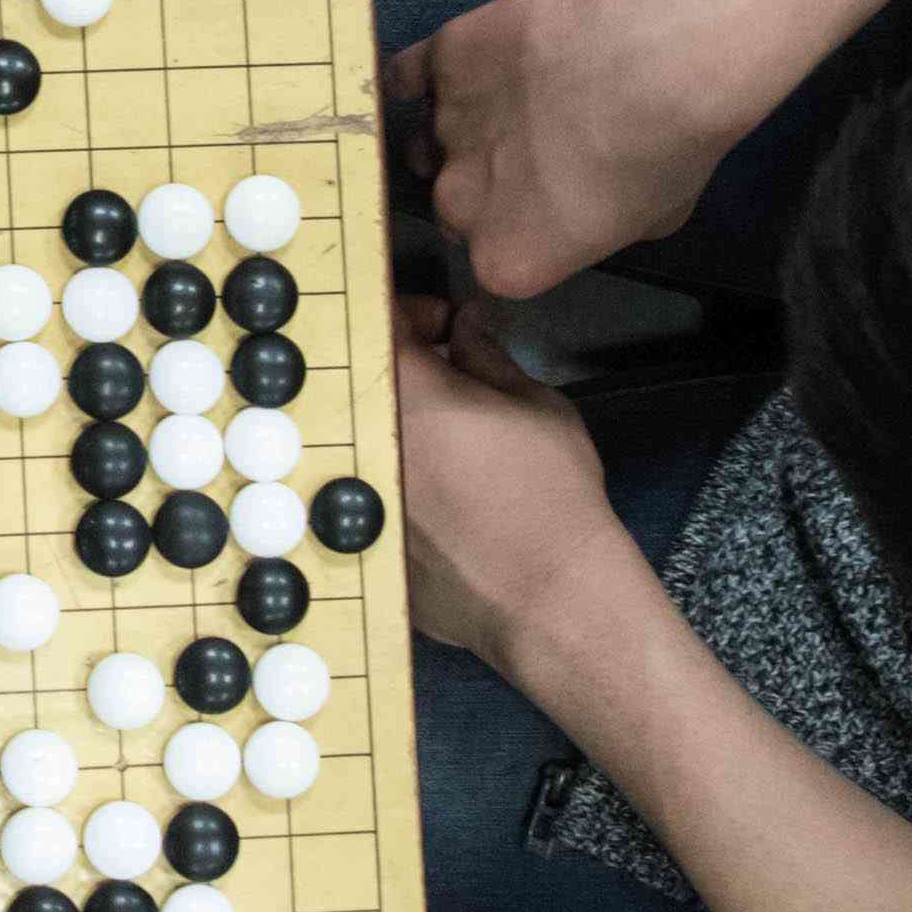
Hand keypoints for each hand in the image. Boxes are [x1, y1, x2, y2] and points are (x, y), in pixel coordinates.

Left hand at [385, 316, 645, 678]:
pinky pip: (372, 492)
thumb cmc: (553, 498)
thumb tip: (470, 329)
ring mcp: (358, 493)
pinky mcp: (364, 539)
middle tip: (454, 386)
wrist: (552, 596)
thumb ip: (489, 357)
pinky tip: (448, 499)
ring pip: (363, 438)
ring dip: (400, 428)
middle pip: (365, 380)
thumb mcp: (535, 403)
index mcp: (405, 391)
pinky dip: (400, 484)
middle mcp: (366, 438)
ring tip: (453, 446)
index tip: (447, 331)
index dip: (418, 315)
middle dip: (406, 373)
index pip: (383, 319)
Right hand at [388, 0, 754, 306]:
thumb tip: (587, 206)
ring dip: (465, 127)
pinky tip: (450, 67)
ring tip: (512, 102)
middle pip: (457, 201)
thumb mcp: (650, 222)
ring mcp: (444, 126)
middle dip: (489, 182)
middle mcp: (460, 204)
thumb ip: (597, 227)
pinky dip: (423, 74)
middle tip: (539, 151)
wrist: (656, 63)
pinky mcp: (445, 56)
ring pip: (437, 135)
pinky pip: (413, 72)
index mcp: (506, 260)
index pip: (496, 256)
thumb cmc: (665, 152)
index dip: (524, 230)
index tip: (552, 206)